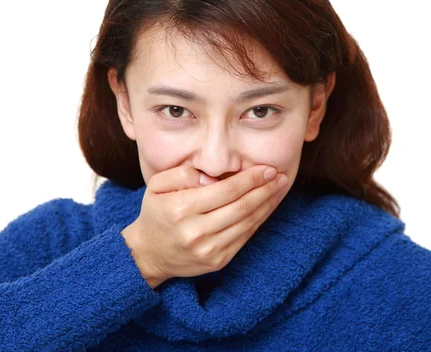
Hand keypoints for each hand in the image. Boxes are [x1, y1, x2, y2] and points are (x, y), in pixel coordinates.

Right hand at [121, 165, 288, 288]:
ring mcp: (208, 249)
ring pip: (247, 223)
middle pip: (242, 207)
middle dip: (266, 190)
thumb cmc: (156, 212)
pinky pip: (245, 237)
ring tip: (280, 188)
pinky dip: (259, 220)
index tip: (268, 168)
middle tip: (281, 175)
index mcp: (181, 209)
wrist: (149, 253)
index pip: (226, 190)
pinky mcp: (217, 261)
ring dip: (267, 204)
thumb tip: (213, 178)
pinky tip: (267, 206)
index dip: (251, 179)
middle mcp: (196, 231)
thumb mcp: (158, 185)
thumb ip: (183, 174)